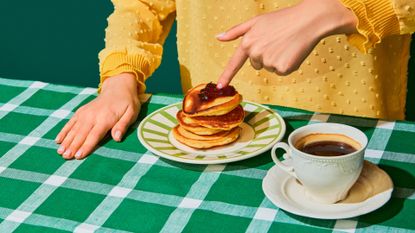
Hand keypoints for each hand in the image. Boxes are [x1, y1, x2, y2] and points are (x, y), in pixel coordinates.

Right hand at [55, 73, 140, 158]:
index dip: (86, 146)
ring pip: (74, 129)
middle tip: (65, 157)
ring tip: (60, 152)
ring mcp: (85, 113)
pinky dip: (64, 131)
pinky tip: (58, 140)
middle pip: (81, 134)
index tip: (78, 156)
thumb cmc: (127, 103)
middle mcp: (92, 116)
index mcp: (105, 118)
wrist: (118, 88)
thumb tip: (117, 138)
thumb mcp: (131, 113)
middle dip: (73, 146)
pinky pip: (71, 122)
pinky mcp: (81, 111)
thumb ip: (123, 126)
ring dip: (66, 141)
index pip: (94, 135)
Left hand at [216, 0, 356, 87]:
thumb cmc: (283, 19)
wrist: (308, 20)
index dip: (226, 75)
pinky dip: (287, 64)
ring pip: (269, 68)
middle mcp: (256, 53)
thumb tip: (218, 37)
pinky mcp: (282, 68)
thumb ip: (236, 31)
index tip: (219, 86)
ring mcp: (269, 61)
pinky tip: (292, 52)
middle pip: (257, 64)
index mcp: (248, 41)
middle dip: (266, 55)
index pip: (234, 62)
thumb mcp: (257, 21)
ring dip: (277, 59)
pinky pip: (281, 72)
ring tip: (285, 44)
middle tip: (277, 41)